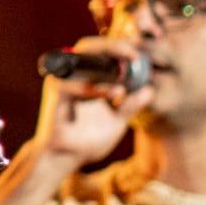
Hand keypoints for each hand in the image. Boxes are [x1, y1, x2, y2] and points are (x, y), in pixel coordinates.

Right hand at [32, 37, 154, 170]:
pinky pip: (75, 85)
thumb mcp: (116, 120)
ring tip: (129, 70)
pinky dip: (97, 88)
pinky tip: (116, 93)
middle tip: (135, 55)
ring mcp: (60, 81)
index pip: (100, 51)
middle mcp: (70, 73)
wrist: (66, 158)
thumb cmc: (88, 138)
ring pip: (81, 59)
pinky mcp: (55, 94)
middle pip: (88, 46)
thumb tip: (150, 90)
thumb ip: (130, 105)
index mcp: (84, 76)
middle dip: (113, 46)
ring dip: (106, 61)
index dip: (120, 47)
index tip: (141, 55)